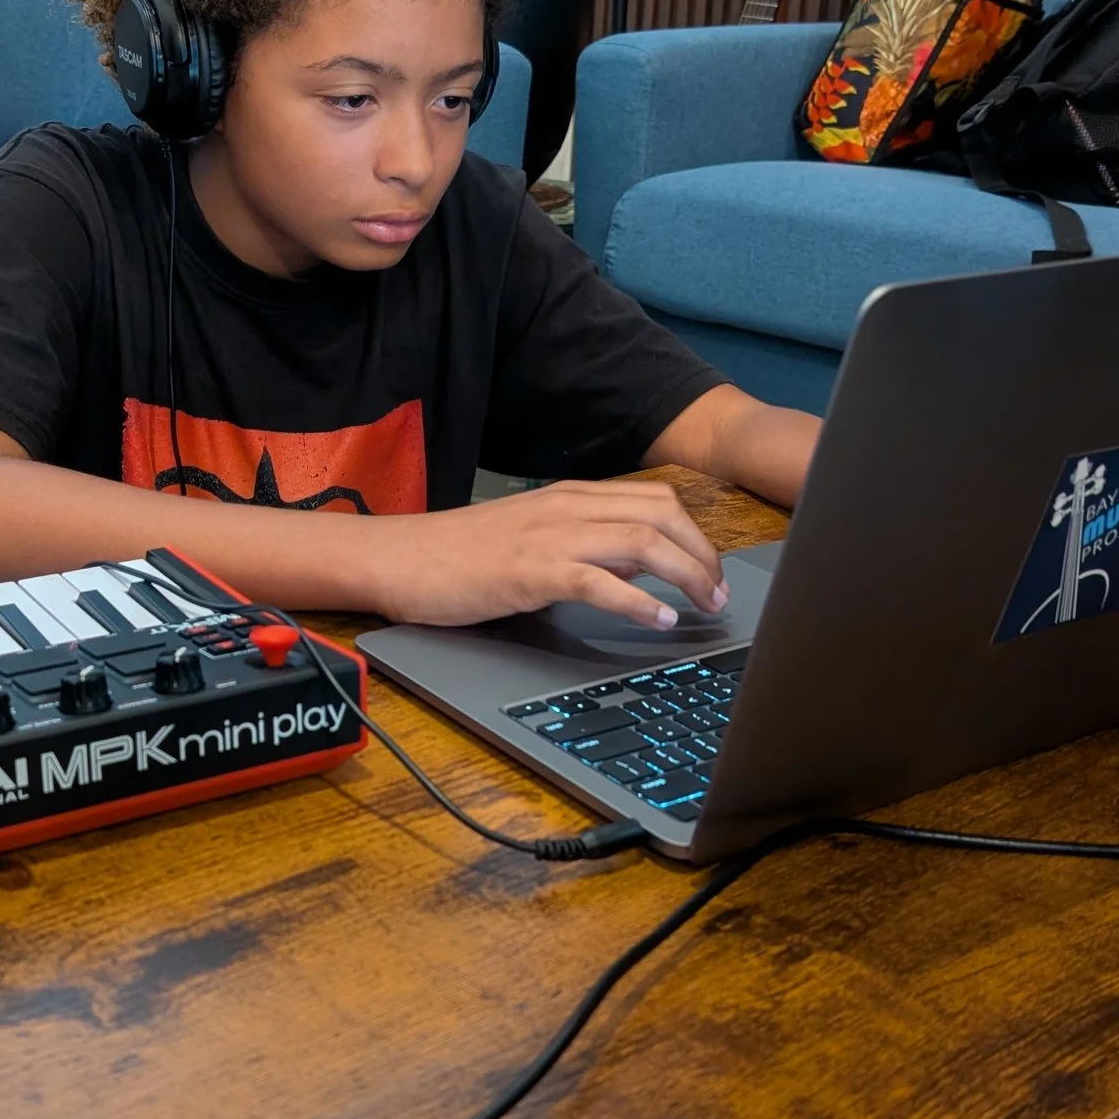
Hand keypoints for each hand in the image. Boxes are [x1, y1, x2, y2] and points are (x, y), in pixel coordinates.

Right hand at [363, 480, 728, 628]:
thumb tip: (639, 567)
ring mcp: (550, 536)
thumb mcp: (535, 541)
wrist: (399, 558)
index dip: (696, 535)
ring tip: (704, 607)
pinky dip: (639, 602)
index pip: (656, 501)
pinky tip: (658, 621)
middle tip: (719, 594)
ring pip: (643, 542)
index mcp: (571, 497)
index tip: (712, 573)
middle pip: (662, 515)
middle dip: (703, 554)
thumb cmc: (459, 556)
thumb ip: (588, 547)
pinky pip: (600, 581)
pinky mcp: (531, 571)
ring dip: (686, 574)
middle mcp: (568, 507)